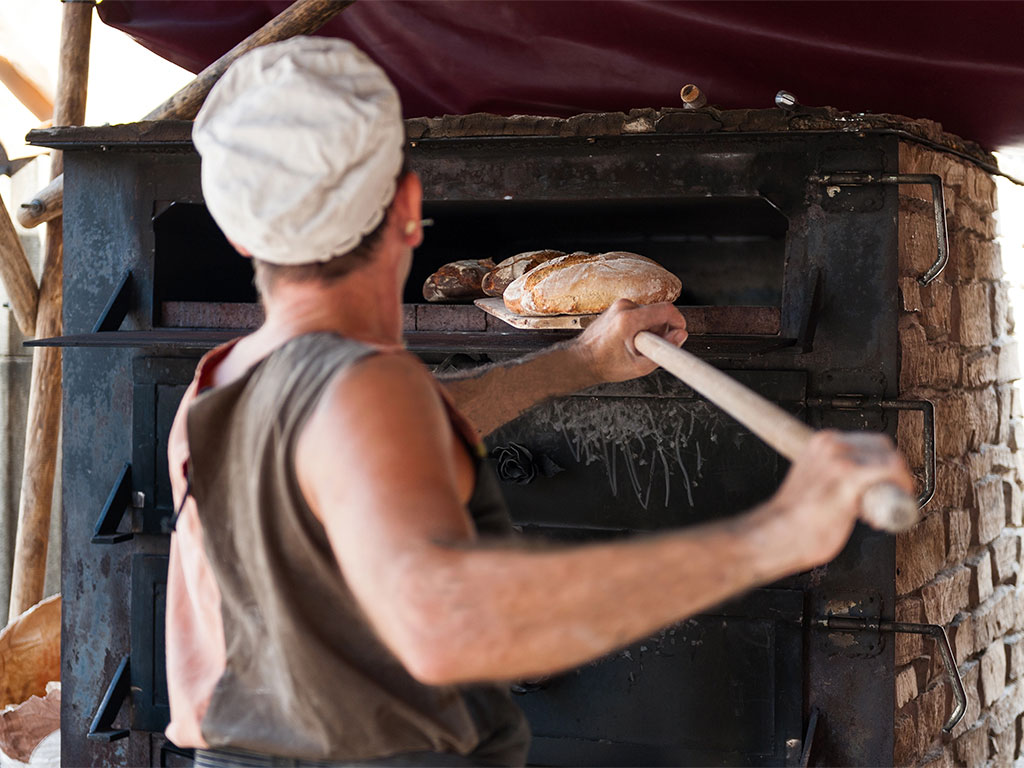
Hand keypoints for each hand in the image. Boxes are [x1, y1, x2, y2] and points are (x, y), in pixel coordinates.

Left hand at [573, 300, 687, 383]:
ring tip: (638, 346)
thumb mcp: (639, 366)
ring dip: (651, 329)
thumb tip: (680, 337)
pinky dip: (641, 326)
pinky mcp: (617, 307)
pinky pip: (639, 313)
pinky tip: (631, 340)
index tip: (680, 333)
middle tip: (651, 348)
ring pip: (649, 313)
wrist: (581, 360)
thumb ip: (664, 351)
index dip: (678, 322)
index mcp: (629, 319)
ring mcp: (619, 305)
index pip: (666, 310)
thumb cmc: (604, 364)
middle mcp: (623, 307)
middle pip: (658, 312)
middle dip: (662, 330)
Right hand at [756, 431, 914, 574]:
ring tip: (882, 507)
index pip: (869, 442)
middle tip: (890, 495)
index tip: (886, 482)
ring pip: (891, 461)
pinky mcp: (849, 479)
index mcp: (821, 442)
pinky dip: (900, 489)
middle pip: (884, 448)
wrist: (778, 534)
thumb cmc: (793, 517)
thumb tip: (856, 483)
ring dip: (897, 483)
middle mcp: (831, 445)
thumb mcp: (813, 479)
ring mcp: (840, 461)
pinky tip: (887, 510)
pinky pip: (890, 474)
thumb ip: (831, 474)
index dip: (884, 463)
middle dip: (894, 472)